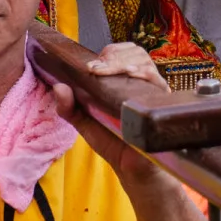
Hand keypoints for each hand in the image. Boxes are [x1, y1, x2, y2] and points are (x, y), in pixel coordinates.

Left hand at [49, 42, 168, 183]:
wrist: (134, 169)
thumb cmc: (113, 143)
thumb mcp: (86, 124)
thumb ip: (69, 108)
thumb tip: (58, 87)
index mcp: (122, 81)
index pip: (121, 52)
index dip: (108, 53)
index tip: (92, 67)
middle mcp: (140, 83)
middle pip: (134, 52)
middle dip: (114, 56)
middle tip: (97, 69)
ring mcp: (153, 91)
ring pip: (144, 61)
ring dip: (125, 62)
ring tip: (108, 71)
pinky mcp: (161, 102)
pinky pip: (156, 80)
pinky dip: (143, 74)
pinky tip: (130, 75)